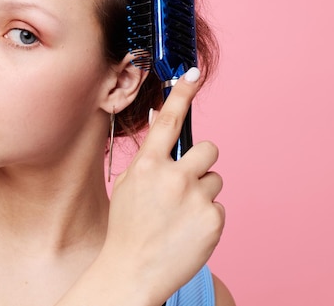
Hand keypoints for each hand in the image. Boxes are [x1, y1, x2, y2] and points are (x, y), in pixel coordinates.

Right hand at [103, 68, 224, 303]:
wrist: (133, 270)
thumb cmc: (127, 226)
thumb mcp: (128, 185)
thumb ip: (148, 157)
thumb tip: (159, 122)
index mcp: (148, 166)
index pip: (167, 120)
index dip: (181, 94)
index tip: (193, 74)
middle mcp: (173, 177)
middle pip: (208, 149)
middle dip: (200, 161)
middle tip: (185, 181)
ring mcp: (195, 199)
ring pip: (214, 179)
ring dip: (202, 191)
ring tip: (181, 213)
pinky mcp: (213, 220)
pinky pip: (217, 205)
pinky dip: (205, 216)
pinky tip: (187, 229)